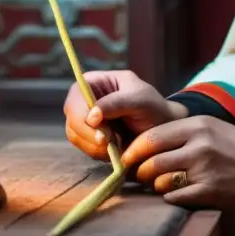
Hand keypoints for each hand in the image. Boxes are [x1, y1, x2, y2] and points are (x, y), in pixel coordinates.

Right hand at [63, 70, 188, 161]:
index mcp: (95, 82)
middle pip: (72, 118)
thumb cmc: (153, 108)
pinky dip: (97, 153)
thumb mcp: (140, 99)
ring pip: (75, 135)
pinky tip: (115, 150)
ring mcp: (85, 120)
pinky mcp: (89, 138)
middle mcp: (85, 100)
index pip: (76, 96)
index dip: (81, 114)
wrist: (162, 130)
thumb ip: (117, 103)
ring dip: (94, 146)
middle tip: (110, 143)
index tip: (101, 130)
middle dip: (89, 134)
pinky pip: (84, 148)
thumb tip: (92, 115)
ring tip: (117, 145)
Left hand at [121, 116, 234, 209]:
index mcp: (196, 126)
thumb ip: (177, 131)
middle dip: (141, 171)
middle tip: (139, 174)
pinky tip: (173, 192)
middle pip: (153, 162)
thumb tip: (144, 144)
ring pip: (161, 181)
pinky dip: (169, 196)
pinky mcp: (209, 191)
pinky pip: (175, 197)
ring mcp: (204, 170)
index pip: (152, 137)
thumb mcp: (206, 126)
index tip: (126, 157)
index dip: (134, 150)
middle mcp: (198, 146)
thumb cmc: (231, 143)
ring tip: (158, 182)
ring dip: (155, 184)